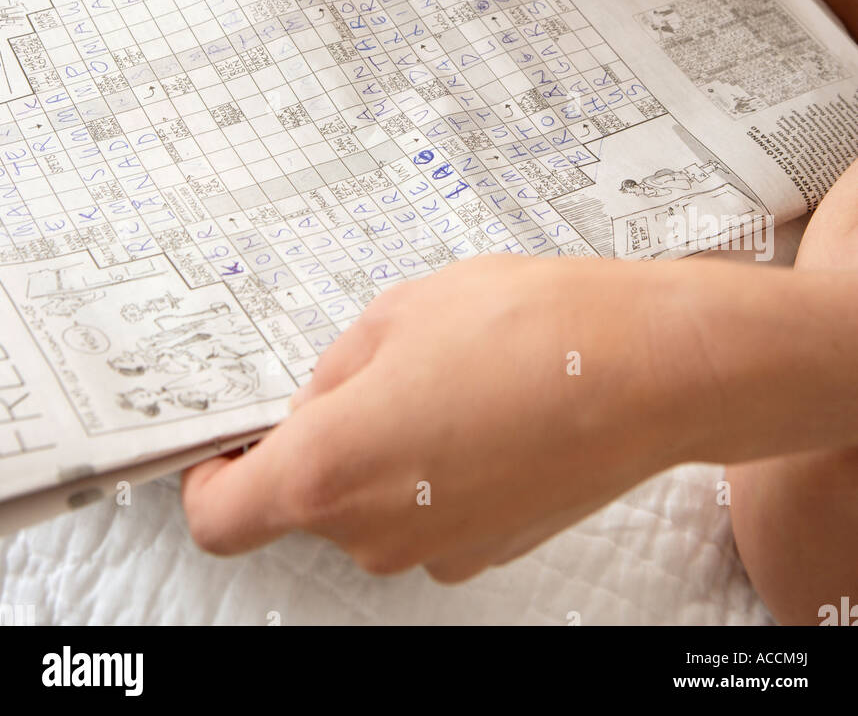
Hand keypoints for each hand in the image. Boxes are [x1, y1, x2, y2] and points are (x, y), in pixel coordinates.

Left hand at [181, 255, 692, 580]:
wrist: (650, 370)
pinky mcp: (487, 550)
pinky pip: (429, 513)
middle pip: (306, 502)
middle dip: (324, 437)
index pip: (223, 516)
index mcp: (331, 467)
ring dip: (385, 452)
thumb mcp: (401, 309)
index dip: (211, 478)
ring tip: (448, 378)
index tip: (226, 444)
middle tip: (374, 368)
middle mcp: (376, 530)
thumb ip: (338, 365)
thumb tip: (322, 398)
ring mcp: (435, 550)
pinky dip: (436, 471)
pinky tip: (485, 410)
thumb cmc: (534, 329)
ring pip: (372, 505)